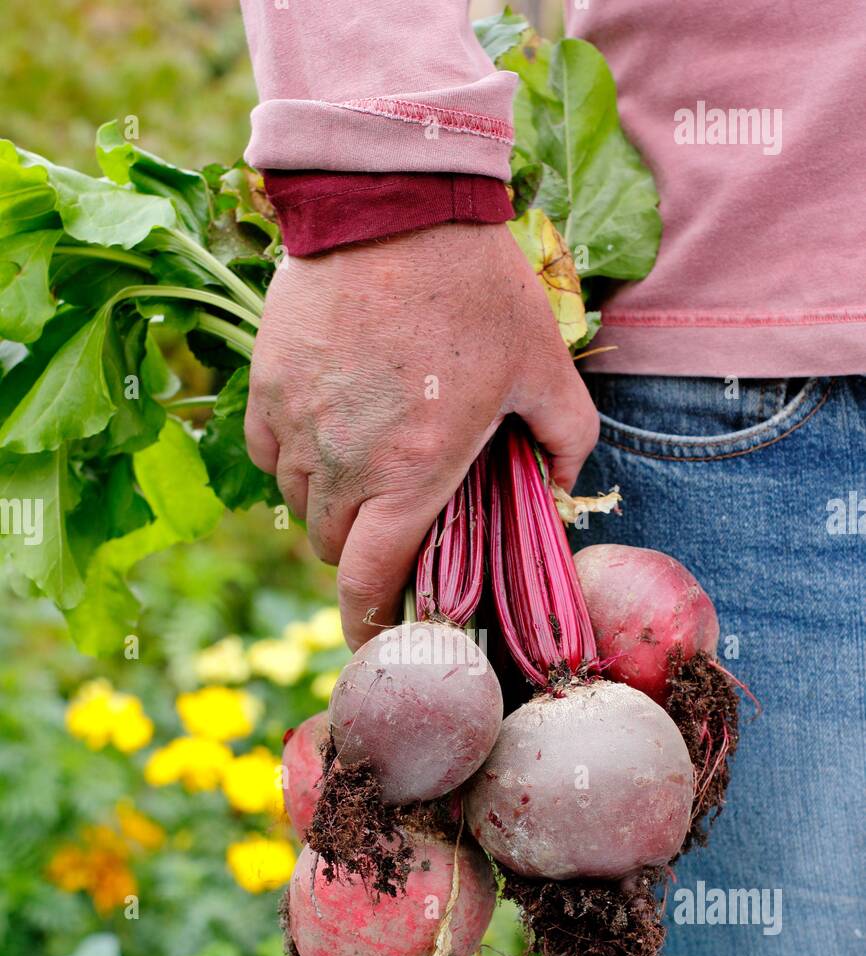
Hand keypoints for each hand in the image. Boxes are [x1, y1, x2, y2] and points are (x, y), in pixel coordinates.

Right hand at [245, 221, 598, 649]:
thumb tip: (561, 488)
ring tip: (368, 468)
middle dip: (363, 555)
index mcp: (413, 474)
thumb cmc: (474, 287)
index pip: (370, 584)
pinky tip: (330, 430)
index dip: (369, 625)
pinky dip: (297, 463)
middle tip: (396, 524)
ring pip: (300, 507)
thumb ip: (566, 439)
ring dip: (331, 508)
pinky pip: (271, 456)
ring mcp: (297, 426)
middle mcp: (344, 464)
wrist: (391, 200)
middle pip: (333, 551)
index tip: (378, 640)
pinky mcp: (266, 388)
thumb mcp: (544, 364)